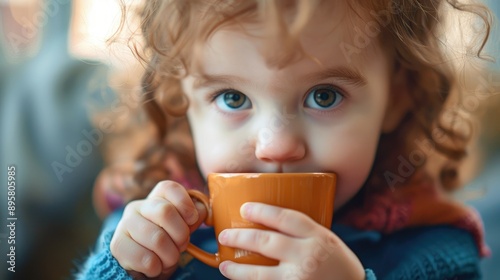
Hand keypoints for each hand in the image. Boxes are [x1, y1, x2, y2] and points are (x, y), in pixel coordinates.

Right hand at [110, 181, 206, 277]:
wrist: (143, 263)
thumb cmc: (168, 239)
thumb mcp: (183, 225)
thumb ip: (194, 215)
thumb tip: (200, 211)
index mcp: (156, 197)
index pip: (169, 188)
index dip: (185, 203)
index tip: (192, 219)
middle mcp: (137, 206)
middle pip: (165, 212)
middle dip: (181, 234)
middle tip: (182, 245)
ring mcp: (124, 224)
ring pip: (157, 239)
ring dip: (170, 255)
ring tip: (169, 258)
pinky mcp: (117, 245)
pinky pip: (145, 259)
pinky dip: (157, 267)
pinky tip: (155, 266)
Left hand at [217, 203, 364, 279]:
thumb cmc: (339, 265)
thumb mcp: (328, 241)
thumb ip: (304, 232)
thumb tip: (268, 220)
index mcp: (318, 237)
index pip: (285, 218)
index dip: (261, 211)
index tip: (244, 208)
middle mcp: (308, 257)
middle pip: (266, 242)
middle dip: (240, 238)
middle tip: (224, 235)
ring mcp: (299, 279)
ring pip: (259, 273)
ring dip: (237, 269)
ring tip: (224, 265)